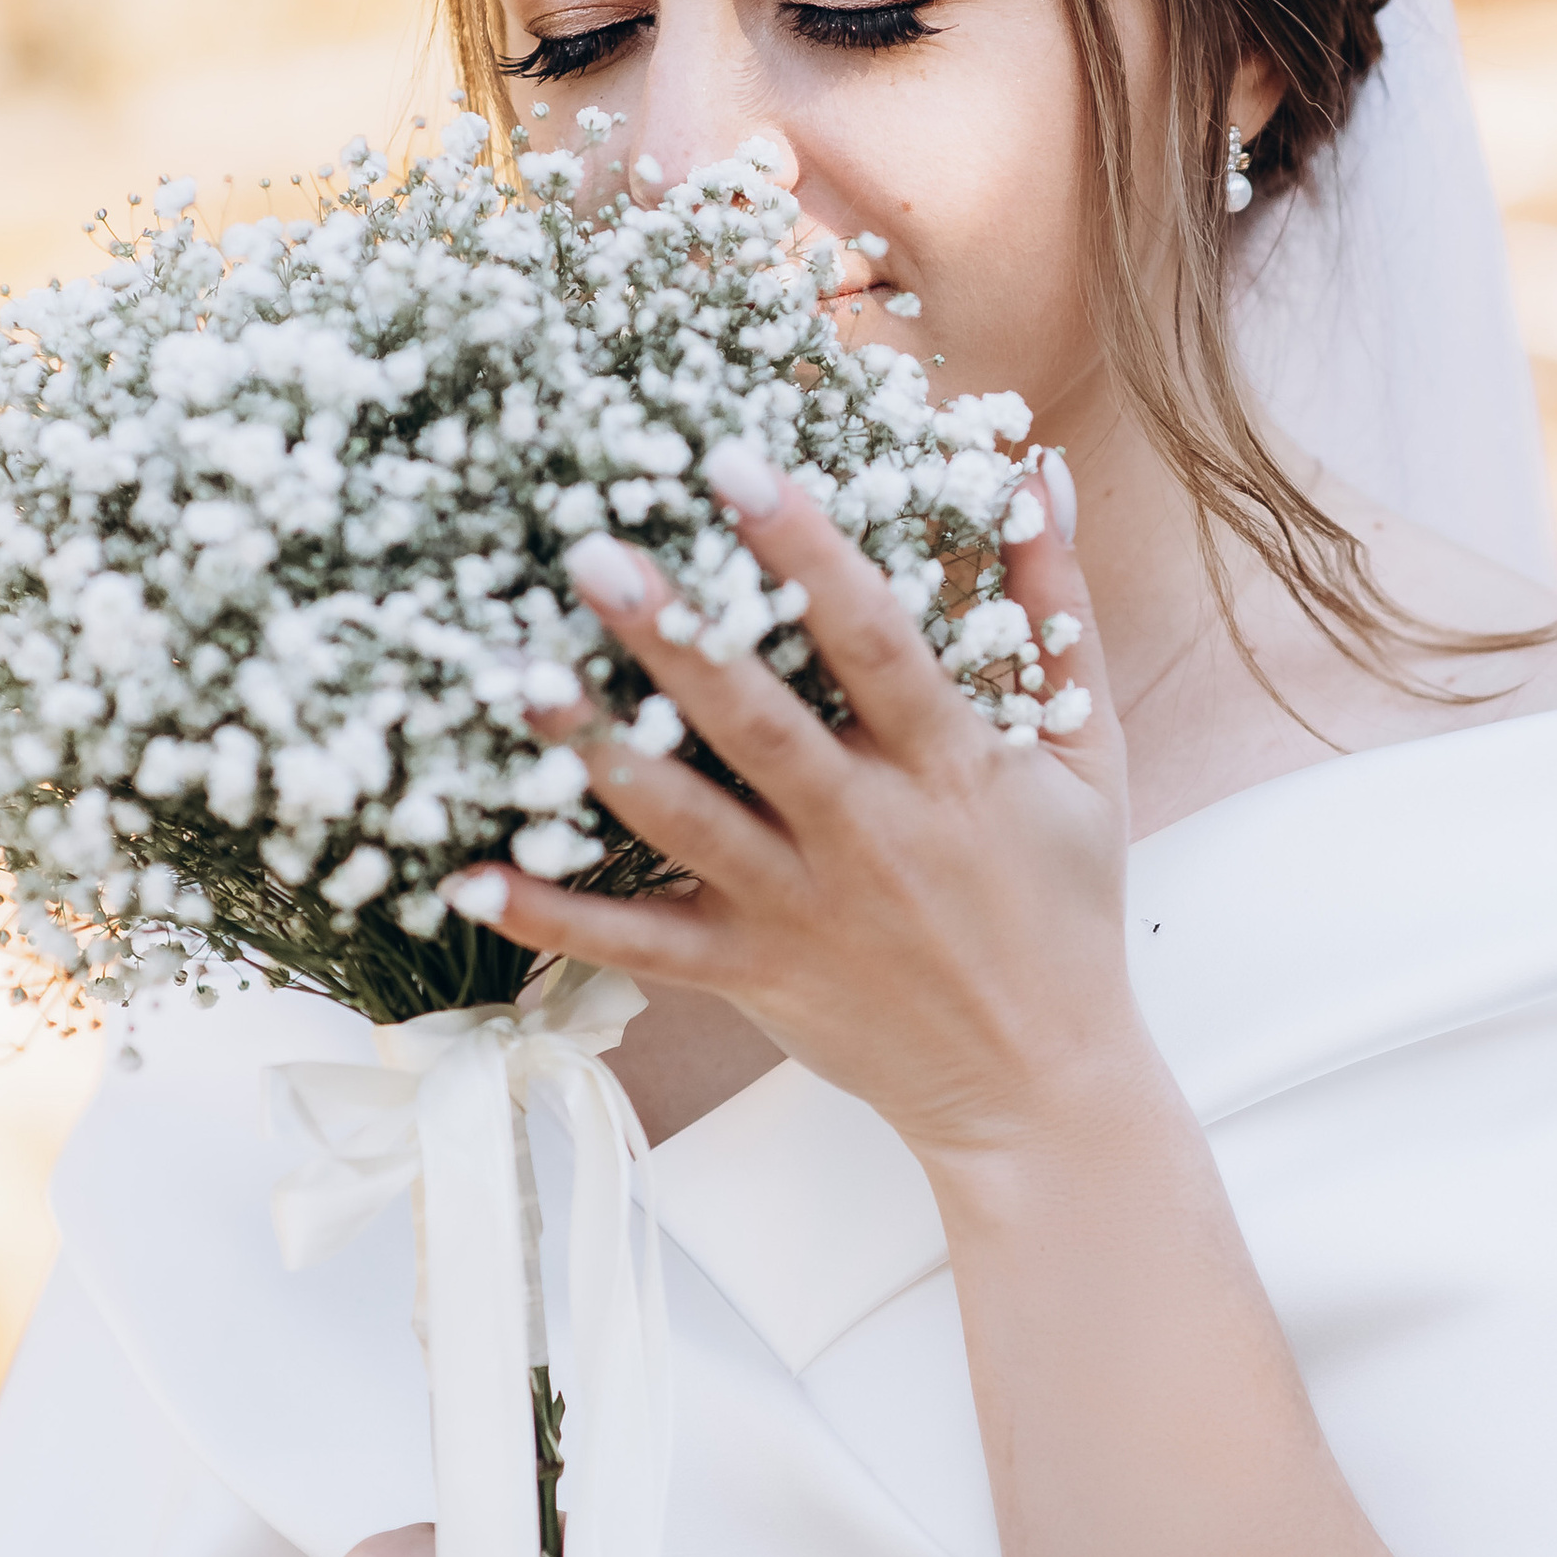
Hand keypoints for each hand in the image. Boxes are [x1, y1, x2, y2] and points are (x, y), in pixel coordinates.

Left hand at [456, 461, 1156, 1162]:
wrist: (1041, 1086)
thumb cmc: (1066, 908)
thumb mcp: (1089, 757)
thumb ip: (1058, 611)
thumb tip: (1045, 474)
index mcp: (951, 766)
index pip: (874, 639)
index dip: (805, 550)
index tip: (734, 470)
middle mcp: (867, 832)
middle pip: (757, 721)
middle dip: (673, 634)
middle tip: (590, 553)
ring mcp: (802, 908)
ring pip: (686, 823)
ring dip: (598, 754)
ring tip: (522, 683)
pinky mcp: (752, 974)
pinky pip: (639, 946)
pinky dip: (553, 920)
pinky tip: (467, 878)